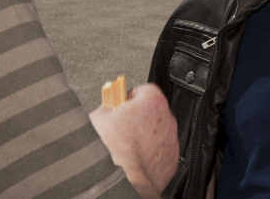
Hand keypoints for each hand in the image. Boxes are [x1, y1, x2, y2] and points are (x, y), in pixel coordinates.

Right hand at [90, 83, 178, 197]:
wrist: (124, 181)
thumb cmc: (113, 150)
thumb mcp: (98, 117)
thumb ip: (107, 106)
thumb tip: (106, 108)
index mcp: (152, 100)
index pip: (141, 89)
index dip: (126, 99)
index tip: (119, 107)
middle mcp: (167, 117)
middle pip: (149, 111)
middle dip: (135, 118)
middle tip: (119, 127)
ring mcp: (171, 139)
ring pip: (155, 131)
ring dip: (143, 136)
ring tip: (124, 146)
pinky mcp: (171, 158)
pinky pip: (159, 150)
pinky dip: (149, 153)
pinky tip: (133, 158)